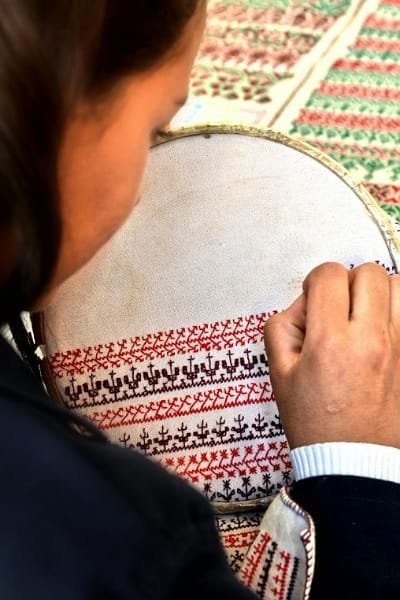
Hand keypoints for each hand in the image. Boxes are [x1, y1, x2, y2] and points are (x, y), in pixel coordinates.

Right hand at [264, 262, 399, 448]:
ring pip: (399, 285)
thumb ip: (281, 328)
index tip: (314, 298)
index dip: (315, 281)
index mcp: (331, 342)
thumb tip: (303, 305)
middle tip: (339, 305)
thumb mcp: (280, 375)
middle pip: (368, 272)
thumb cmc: (317, 424)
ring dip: (379, 293)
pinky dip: (395, 315)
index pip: (329, 275)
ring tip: (366, 315)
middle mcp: (371, 339)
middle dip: (348, 281)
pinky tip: (382, 332)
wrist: (353, 463)